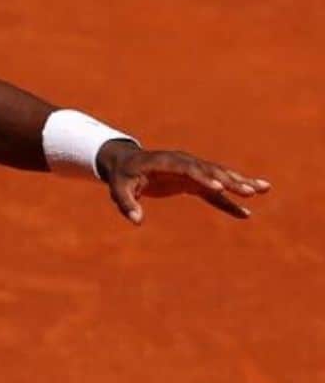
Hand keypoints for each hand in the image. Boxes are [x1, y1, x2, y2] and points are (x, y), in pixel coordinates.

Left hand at [96, 139, 271, 224]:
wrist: (126, 164)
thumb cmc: (121, 177)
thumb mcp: (118, 189)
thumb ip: (127, 203)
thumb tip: (136, 220)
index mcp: (165, 162)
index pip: (187, 168)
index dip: (203, 176)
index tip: (219, 187)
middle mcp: (183, 163)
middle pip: (210, 171)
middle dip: (230, 180)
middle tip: (250, 190)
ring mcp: (191, 171)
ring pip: (219, 177)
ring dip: (240, 183)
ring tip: (263, 189)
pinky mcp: (193, 182)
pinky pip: (214, 192)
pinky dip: (229, 201)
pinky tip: (246, 214)